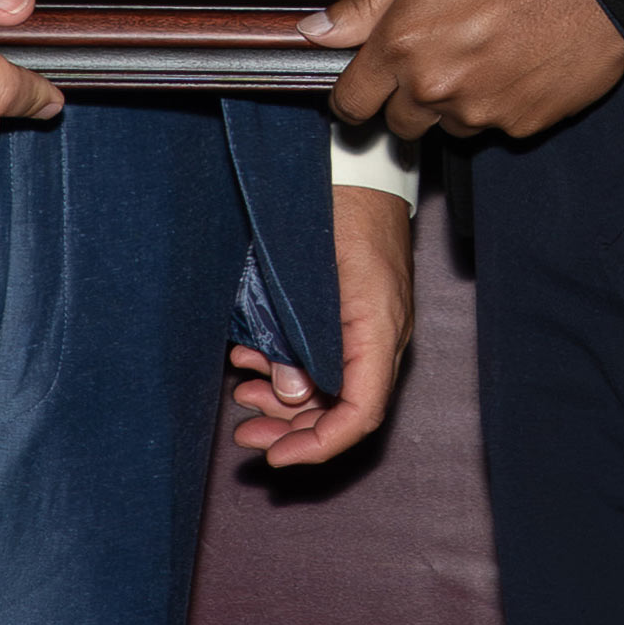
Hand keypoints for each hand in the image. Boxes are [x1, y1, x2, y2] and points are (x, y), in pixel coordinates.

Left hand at [229, 184, 413, 467]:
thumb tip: (289, 391)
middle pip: (342, 410)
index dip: (318, 446)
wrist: (357, 169)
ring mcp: (369, 327)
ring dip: (284, 398)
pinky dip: (289, 367)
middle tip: (245, 433)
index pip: (360, 415)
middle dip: (291, 428)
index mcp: (379, 331)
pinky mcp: (353, 315)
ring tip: (242, 389)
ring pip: (330, 387)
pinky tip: (254, 358)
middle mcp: (381, 339)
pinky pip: (326, 358)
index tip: (275, 455)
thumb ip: (300, 335)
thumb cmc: (339, 210)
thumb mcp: (310, 273)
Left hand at [309, 0, 623, 139]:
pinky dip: (496, 105)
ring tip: (482, 53)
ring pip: (447, 126)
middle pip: (398, 123)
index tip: (363, 89)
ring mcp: (478, 114)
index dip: (353, 97)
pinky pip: (493, 127)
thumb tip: (312, 31)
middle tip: (437, 57)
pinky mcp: (519, 127)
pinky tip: (514, 65)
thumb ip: (365, 5)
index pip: (352, 102)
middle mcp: (434, 87)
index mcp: (402, 45)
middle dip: (407, 98)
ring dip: (453, 102)